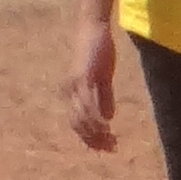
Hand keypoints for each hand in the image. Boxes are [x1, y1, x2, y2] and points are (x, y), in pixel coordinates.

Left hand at [64, 4, 120, 152]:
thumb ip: (105, 98)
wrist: (93, 30)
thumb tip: (108, 118)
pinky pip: (87, 103)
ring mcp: (74, 86)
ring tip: (111, 141)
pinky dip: (95, 118)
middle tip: (111, 148)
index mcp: (72, 93)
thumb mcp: (103, 79)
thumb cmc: (98, 52)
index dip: (90, 137)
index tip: (106, 148)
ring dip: (96, 132)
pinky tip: (106, 126)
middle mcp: (68, 92)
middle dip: (94, 140)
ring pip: (81, 117)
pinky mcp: (82, 78)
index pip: (77, 123)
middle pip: (77, 125)